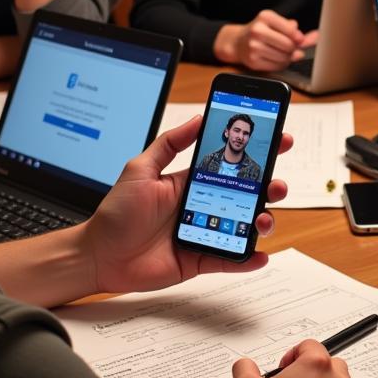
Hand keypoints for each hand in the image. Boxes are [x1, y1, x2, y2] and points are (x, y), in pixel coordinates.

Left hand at [83, 116, 291, 293]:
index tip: (278, 140)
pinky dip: (247, 258)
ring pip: (243, 226)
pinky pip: (229, 259)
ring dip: (262, 221)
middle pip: (245, 194)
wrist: (99, 255)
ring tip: (263, 218)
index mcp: (190, 181)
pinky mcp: (199, 259)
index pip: (229, 163)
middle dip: (268, 187)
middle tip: (277, 184)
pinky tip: (259, 254)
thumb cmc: (116, 212)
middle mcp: (202, 205)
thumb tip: (197, 117)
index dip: (255, 153)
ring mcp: (203, 231)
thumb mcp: (140, 168)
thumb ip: (169, 143)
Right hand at [214, 10, 316, 70]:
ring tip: (283, 53)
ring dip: (288, 58)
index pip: (290, 30)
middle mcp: (257, 30)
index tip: (299, 39)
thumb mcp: (277, 24)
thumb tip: (316, 36)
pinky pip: (277, 66)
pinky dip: (281, 64)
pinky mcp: (253, 61)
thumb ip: (296, 30)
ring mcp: (254, 46)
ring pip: (284, 57)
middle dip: (293, 48)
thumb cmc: (262, 32)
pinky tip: (276, 59)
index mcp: (265, 17)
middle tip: (291, 47)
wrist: (238, 42)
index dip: (299, 37)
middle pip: (288, 45)